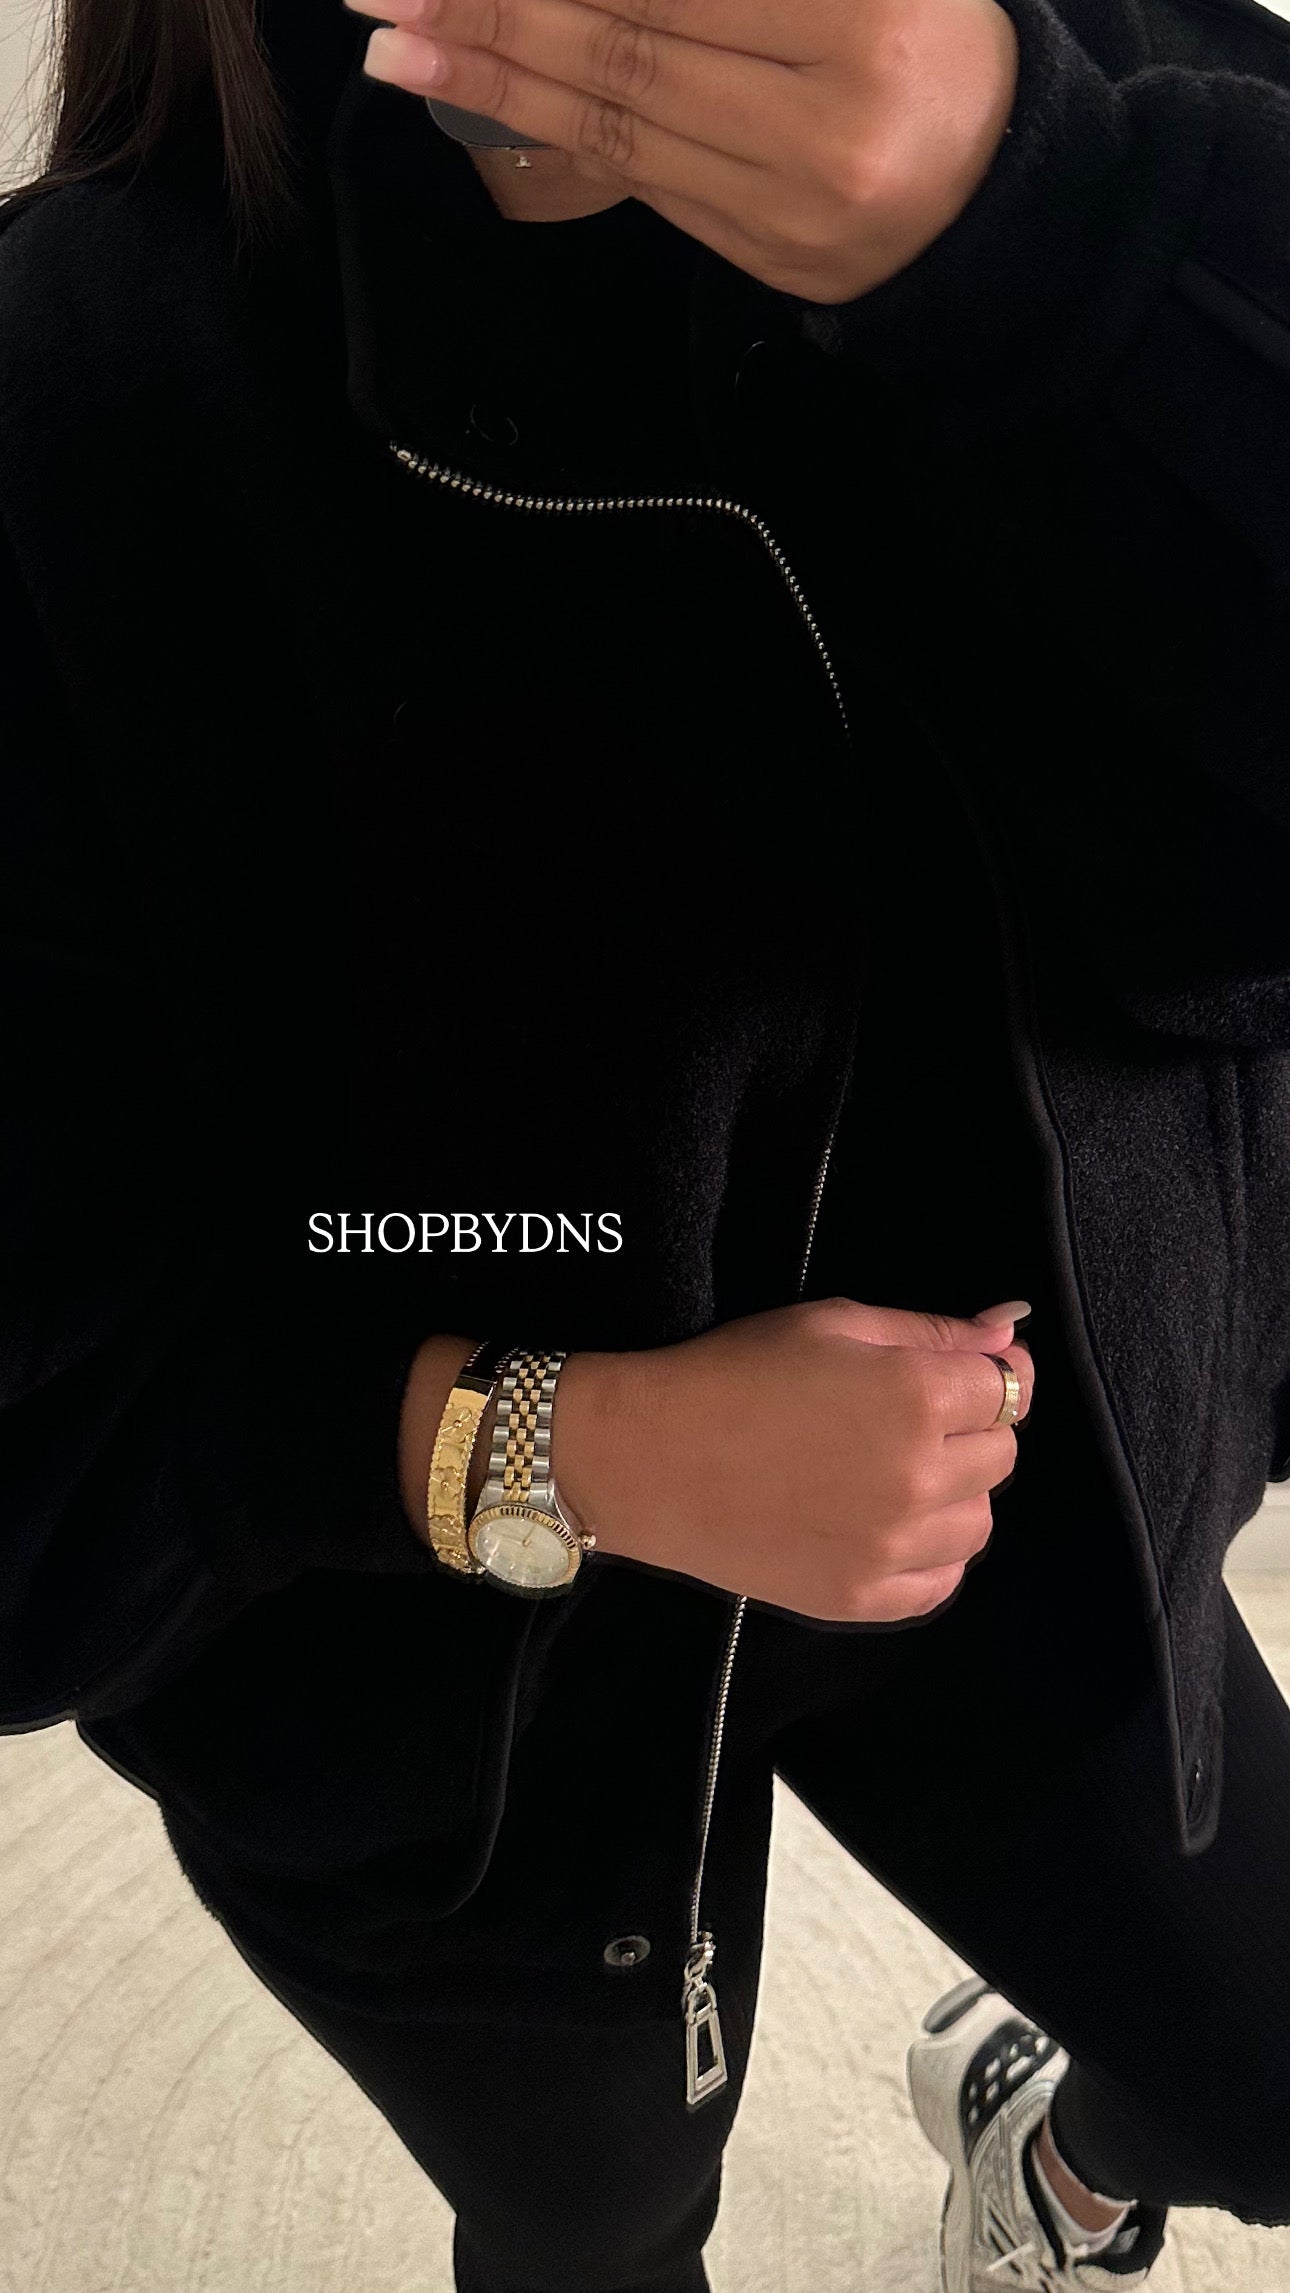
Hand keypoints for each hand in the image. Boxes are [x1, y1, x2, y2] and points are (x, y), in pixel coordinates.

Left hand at [349, 0, 1018, 300]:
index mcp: (875, 9)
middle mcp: (840, 112)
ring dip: (490, 70)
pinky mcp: (770, 260)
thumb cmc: (923, 43)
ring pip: (619, 116)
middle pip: (632, 38)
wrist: (1001, 198)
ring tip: (392, 34)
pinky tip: (473, 89)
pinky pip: (638, 176)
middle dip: (496, 4)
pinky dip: (543, 124)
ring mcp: (802, 201)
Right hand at [552, 1297, 1032, 1621]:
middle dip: (967, 1430)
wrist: (649, 1456)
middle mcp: (918, 1476)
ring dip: (952, 1494)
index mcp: (917, 1396)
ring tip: (887, 1473)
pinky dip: (929, 1555)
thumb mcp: (833, 1324)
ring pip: (978, 1522)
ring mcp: (892, 1547)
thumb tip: (1009, 1330)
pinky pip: (941, 1581)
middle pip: (1001, 1455)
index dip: (981, 1376)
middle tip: (897, 1420)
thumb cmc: (735, 1372)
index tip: (947, 1377)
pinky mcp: (861, 1597)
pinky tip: (883, 1525)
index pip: (1008, 1389)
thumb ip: (931, 1331)